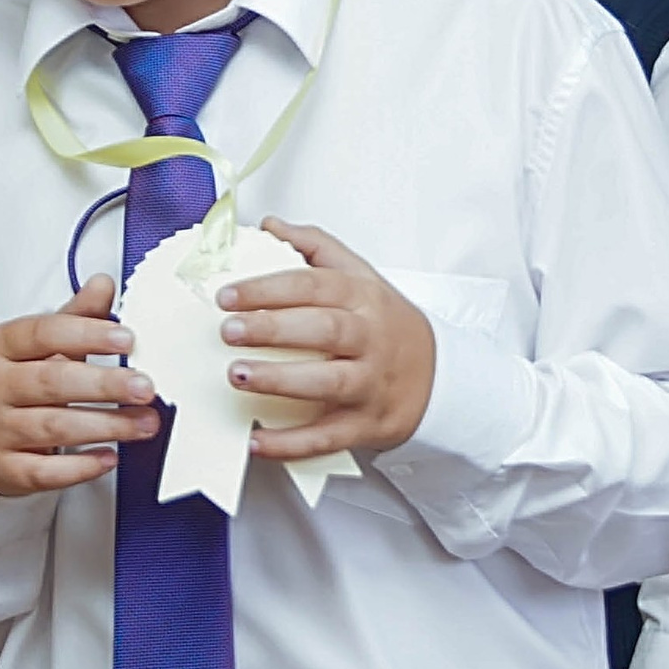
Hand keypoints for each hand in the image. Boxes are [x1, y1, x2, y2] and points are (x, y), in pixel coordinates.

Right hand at [0, 275, 157, 498]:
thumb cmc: (17, 384)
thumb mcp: (39, 345)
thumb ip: (74, 317)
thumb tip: (103, 284)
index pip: (43, 333)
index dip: (87, 335)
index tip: (127, 339)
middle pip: (52, 382)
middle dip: (105, 385)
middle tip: (146, 387)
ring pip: (54, 428)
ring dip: (106, 426)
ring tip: (145, 423)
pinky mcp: (5, 469)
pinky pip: (46, 471)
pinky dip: (81, 466)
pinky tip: (110, 458)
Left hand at [216, 219, 435, 462]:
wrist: (440, 377)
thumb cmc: (388, 325)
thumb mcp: (362, 276)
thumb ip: (316, 247)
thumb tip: (271, 226)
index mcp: (363, 299)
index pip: (315, 286)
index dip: (269, 289)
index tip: (228, 295)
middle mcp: (369, 340)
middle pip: (323, 329)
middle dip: (272, 328)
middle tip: (228, 330)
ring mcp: (370, 384)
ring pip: (327, 382)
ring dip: (280, 380)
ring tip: (238, 375)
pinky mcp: (366, 424)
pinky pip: (327, 436)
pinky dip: (291, 442)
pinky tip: (257, 439)